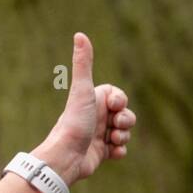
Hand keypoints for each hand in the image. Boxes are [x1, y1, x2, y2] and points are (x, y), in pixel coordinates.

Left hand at [34, 32, 134, 185]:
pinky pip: (120, 149)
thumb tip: (79, 34)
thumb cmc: (74, 123)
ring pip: (124, 132)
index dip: (121, 101)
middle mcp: (95, 116)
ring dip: (123, 136)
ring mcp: (99, 135)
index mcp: (92, 101)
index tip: (113, 106)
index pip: (118, 96)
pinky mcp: (101, 153)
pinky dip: (119, 151)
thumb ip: (83, 64)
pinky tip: (110, 153)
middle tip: (114, 126)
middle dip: (126, 120)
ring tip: (110, 141)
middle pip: (125, 114)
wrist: (66, 158)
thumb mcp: (82, 91)